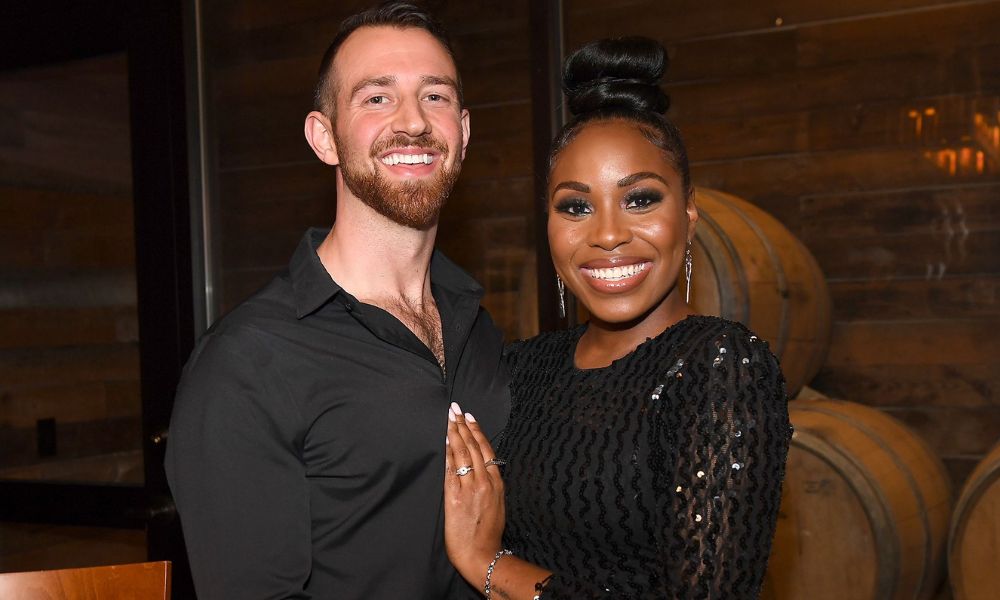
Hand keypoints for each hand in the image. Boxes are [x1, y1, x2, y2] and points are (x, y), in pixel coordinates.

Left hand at [444, 402, 505, 583]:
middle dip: (463, 425)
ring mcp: (470, 488)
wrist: (482, 555)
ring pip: (463, 453)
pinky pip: (451, 469)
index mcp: (497, 483)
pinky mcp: (455, 496)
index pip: (486, 450)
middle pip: (473, 447)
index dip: (477, 431)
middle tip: (455, 408)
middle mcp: (484, 482)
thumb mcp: (497, 504)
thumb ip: (489, 485)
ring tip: (449, 418)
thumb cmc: (488, 533)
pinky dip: (448, 452)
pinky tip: (445, 440)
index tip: (470, 417)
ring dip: (454, 433)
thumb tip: (482, 468)